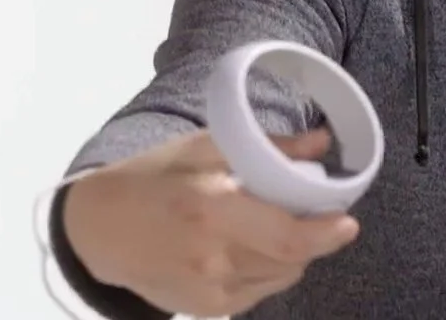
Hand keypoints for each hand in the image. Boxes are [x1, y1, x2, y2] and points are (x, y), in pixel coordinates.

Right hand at [63, 129, 360, 316]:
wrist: (97, 229)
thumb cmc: (150, 178)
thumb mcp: (201, 147)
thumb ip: (266, 147)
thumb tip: (322, 142)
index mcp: (210, 208)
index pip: (287, 236)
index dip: (326, 233)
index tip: (347, 220)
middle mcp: (212, 257)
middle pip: (291, 260)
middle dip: (312, 238)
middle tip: (315, 216)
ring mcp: (210, 290)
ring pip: (280, 277)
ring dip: (289, 253)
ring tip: (266, 226)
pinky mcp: (208, 309)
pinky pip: (259, 291)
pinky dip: (264, 269)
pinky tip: (241, 247)